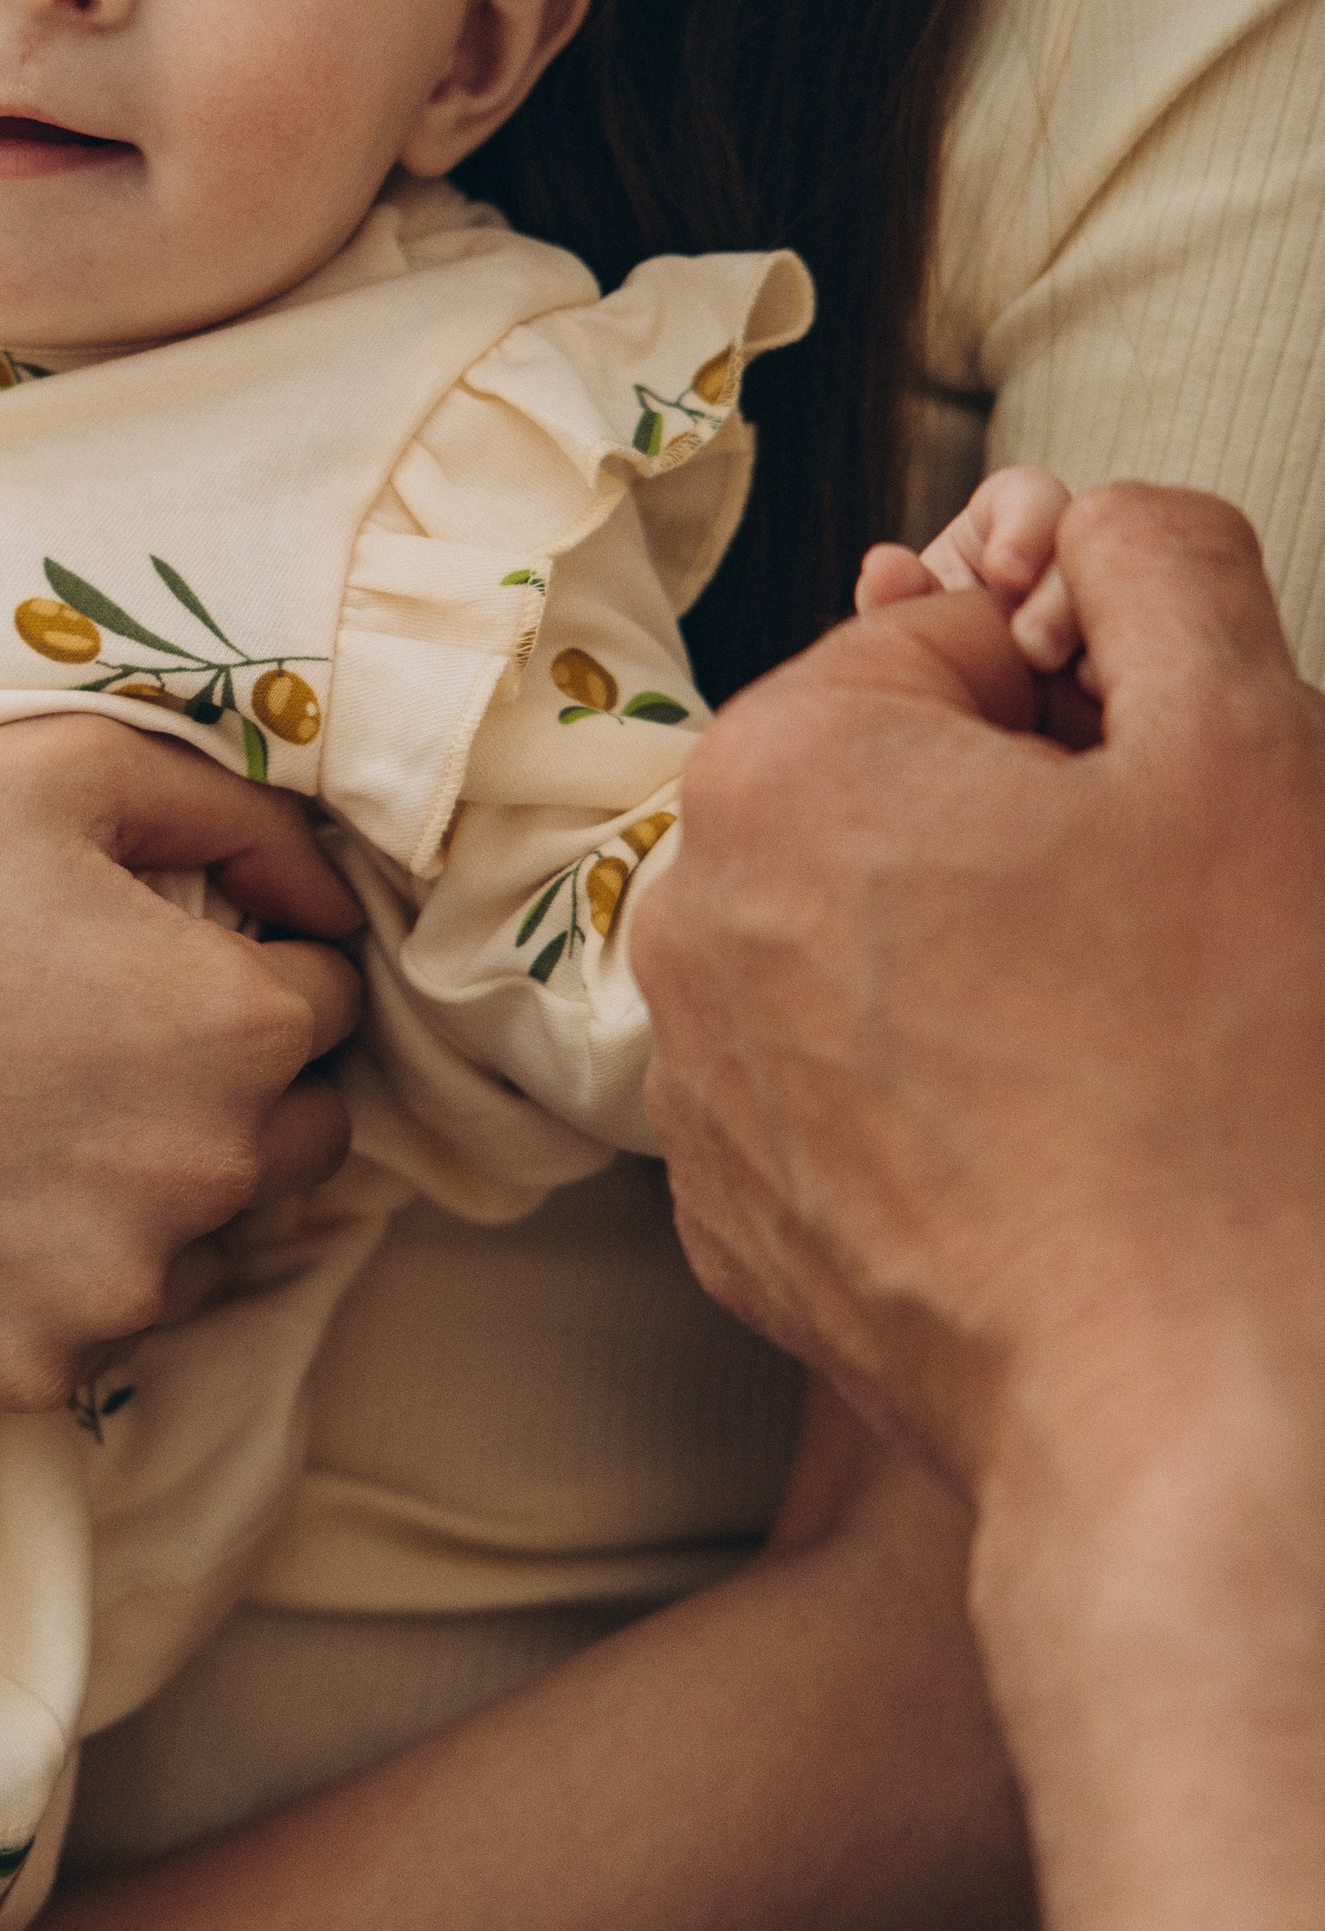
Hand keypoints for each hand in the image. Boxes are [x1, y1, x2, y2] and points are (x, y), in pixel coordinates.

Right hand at [0, 716, 363, 1407]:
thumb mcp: (73, 771)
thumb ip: (249, 822)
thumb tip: (336, 905)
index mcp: (234, 1029)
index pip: (328, 1002)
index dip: (254, 958)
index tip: (163, 947)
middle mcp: (202, 1177)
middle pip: (300, 1133)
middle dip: (237, 1077)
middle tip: (107, 1030)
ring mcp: (111, 1290)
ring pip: (211, 1239)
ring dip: (163, 1184)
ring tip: (34, 1110)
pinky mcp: (20, 1365)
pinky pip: (101, 1322)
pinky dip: (62, 1266)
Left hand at [636, 486, 1324, 1502]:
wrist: (1192, 1413)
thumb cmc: (1223, 1084)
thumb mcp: (1245, 747)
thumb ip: (1160, 565)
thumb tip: (1089, 517)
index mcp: (776, 767)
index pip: (948, 638)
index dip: (1089, 701)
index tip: (1161, 803)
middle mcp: (686, 919)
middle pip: (889, 786)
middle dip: (1021, 822)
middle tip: (1159, 933)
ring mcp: (698, 1084)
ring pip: (863, 937)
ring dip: (981, 952)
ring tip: (1114, 1053)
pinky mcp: (739, 1219)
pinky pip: (841, 1087)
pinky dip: (937, 1091)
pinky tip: (1053, 1151)